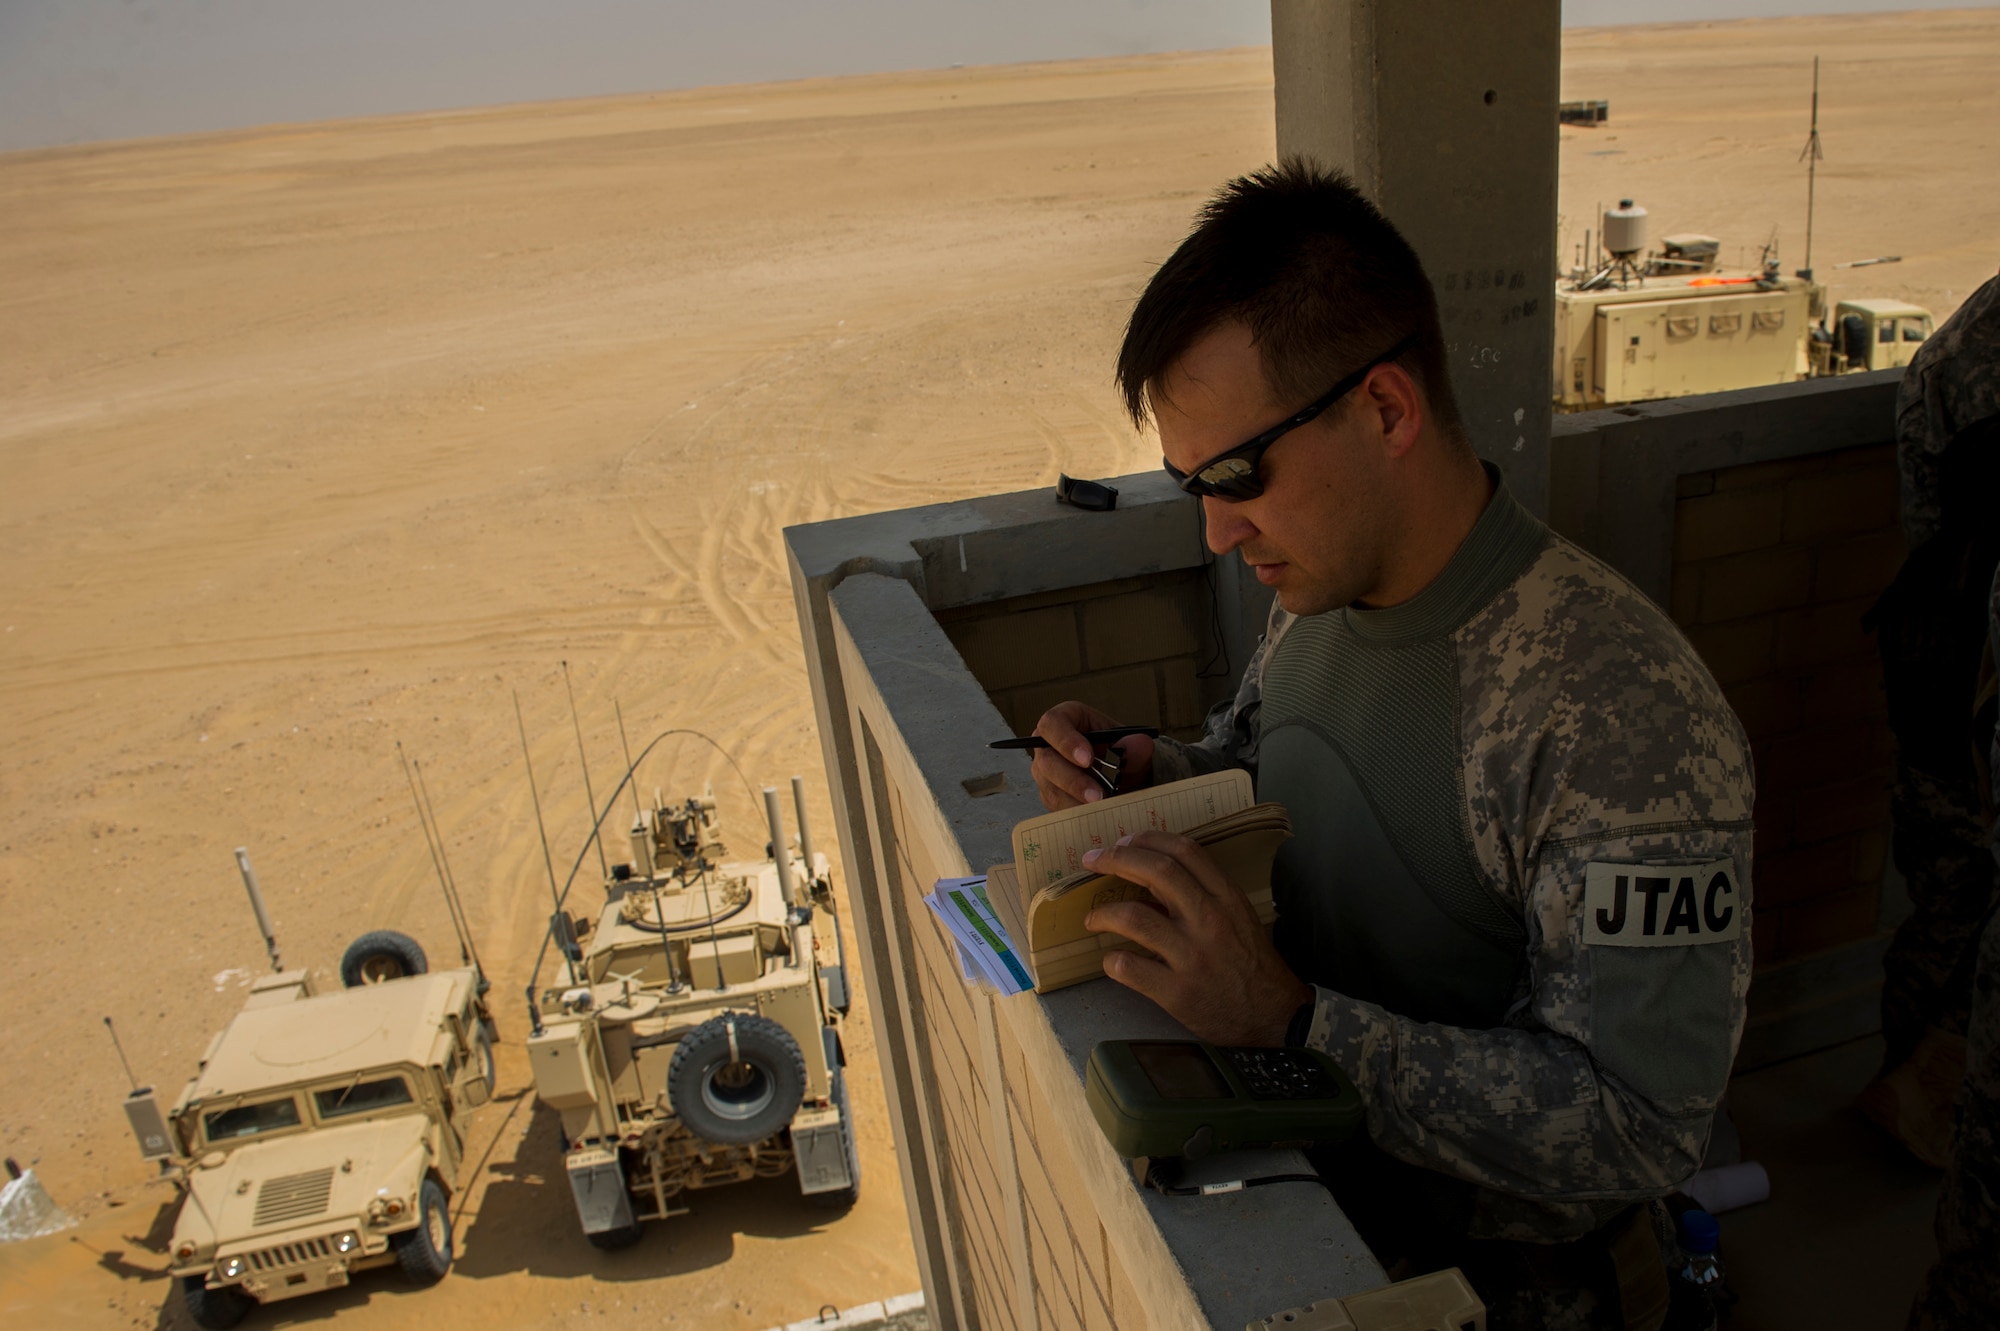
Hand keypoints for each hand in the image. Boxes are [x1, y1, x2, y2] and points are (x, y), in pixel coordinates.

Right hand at [1029, 700, 1154, 809]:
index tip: (1087, 759)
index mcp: (1066, 720)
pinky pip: (1057, 808)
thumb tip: (1140, 744)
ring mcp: (1047, 774)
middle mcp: (1049, 746)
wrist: (1125, 779)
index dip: (1065, 741)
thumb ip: (1136, 747)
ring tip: (1102, 809)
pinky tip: (1096, 817)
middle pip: (1047, 761)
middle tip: (1097, 795)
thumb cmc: (1121, 755)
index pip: (1052, 723)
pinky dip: (1077, 814)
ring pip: (1050, 789)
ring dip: (1076, 802)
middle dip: (1073, 780)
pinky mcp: (1051, 796)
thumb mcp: (1133, 748)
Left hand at [1080, 831, 1309, 1045]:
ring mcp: (1192, 956)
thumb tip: (1149, 881)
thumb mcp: (1237, 917)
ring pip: (1133, 917)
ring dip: (1103, 913)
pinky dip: (1112, 960)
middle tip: (1092, 862)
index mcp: (1226, 898)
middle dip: (1115, 859)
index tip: (1122, 842)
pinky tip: (1112, 960)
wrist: (1274, 1016)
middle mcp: (1210, 920)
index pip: (1184, 851)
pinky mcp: (1177, 992)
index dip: (1146, 840)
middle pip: (1156, 872)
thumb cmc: (1251, 964)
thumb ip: (1201, 895)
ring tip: (1093, 919)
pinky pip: (1129, 967)